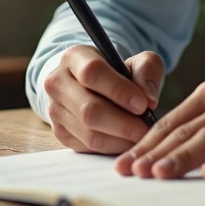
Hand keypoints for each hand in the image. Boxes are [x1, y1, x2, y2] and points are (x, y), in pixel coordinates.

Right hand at [44, 45, 163, 154]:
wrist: (92, 85)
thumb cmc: (118, 71)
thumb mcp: (137, 61)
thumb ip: (147, 71)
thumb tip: (149, 100)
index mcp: (74, 58)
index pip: (91, 73)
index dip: (118, 90)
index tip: (142, 104)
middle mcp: (58, 83)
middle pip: (89, 110)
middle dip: (123, 123)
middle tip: (146, 128)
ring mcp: (55, 110)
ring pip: (89, 133)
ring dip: (120, 139)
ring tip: (141, 136)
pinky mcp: (60, 133)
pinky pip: (89, 147)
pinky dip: (113, 147)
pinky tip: (127, 141)